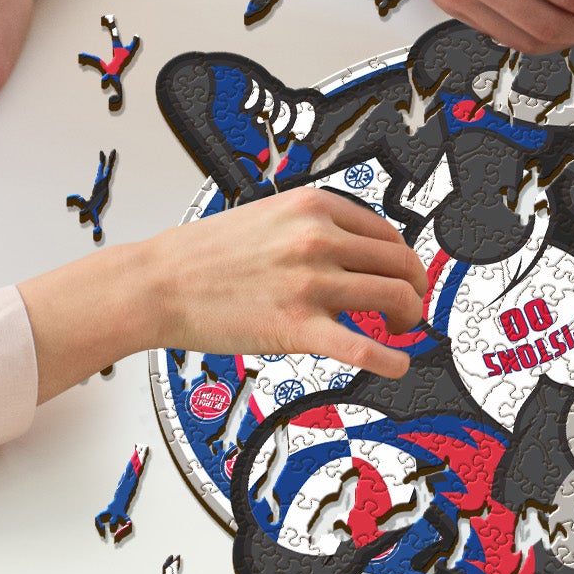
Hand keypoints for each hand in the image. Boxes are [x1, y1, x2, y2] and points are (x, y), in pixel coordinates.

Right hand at [149, 186, 429, 377]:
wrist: (158, 282)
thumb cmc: (206, 254)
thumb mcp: (270, 216)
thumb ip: (314, 228)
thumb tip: (357, 253)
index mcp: (314, 207)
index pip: (386, 233)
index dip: (403, 259)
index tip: (403, 276)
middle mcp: (318, 239)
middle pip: (400, 263)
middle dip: (414, 288)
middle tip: (409, 306)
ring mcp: (310, 282)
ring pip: (394, 297)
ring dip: (408, 317)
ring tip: (399, 330)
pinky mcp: (297, 327)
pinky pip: (363, 347)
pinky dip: (391, 360)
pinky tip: (398, 366)